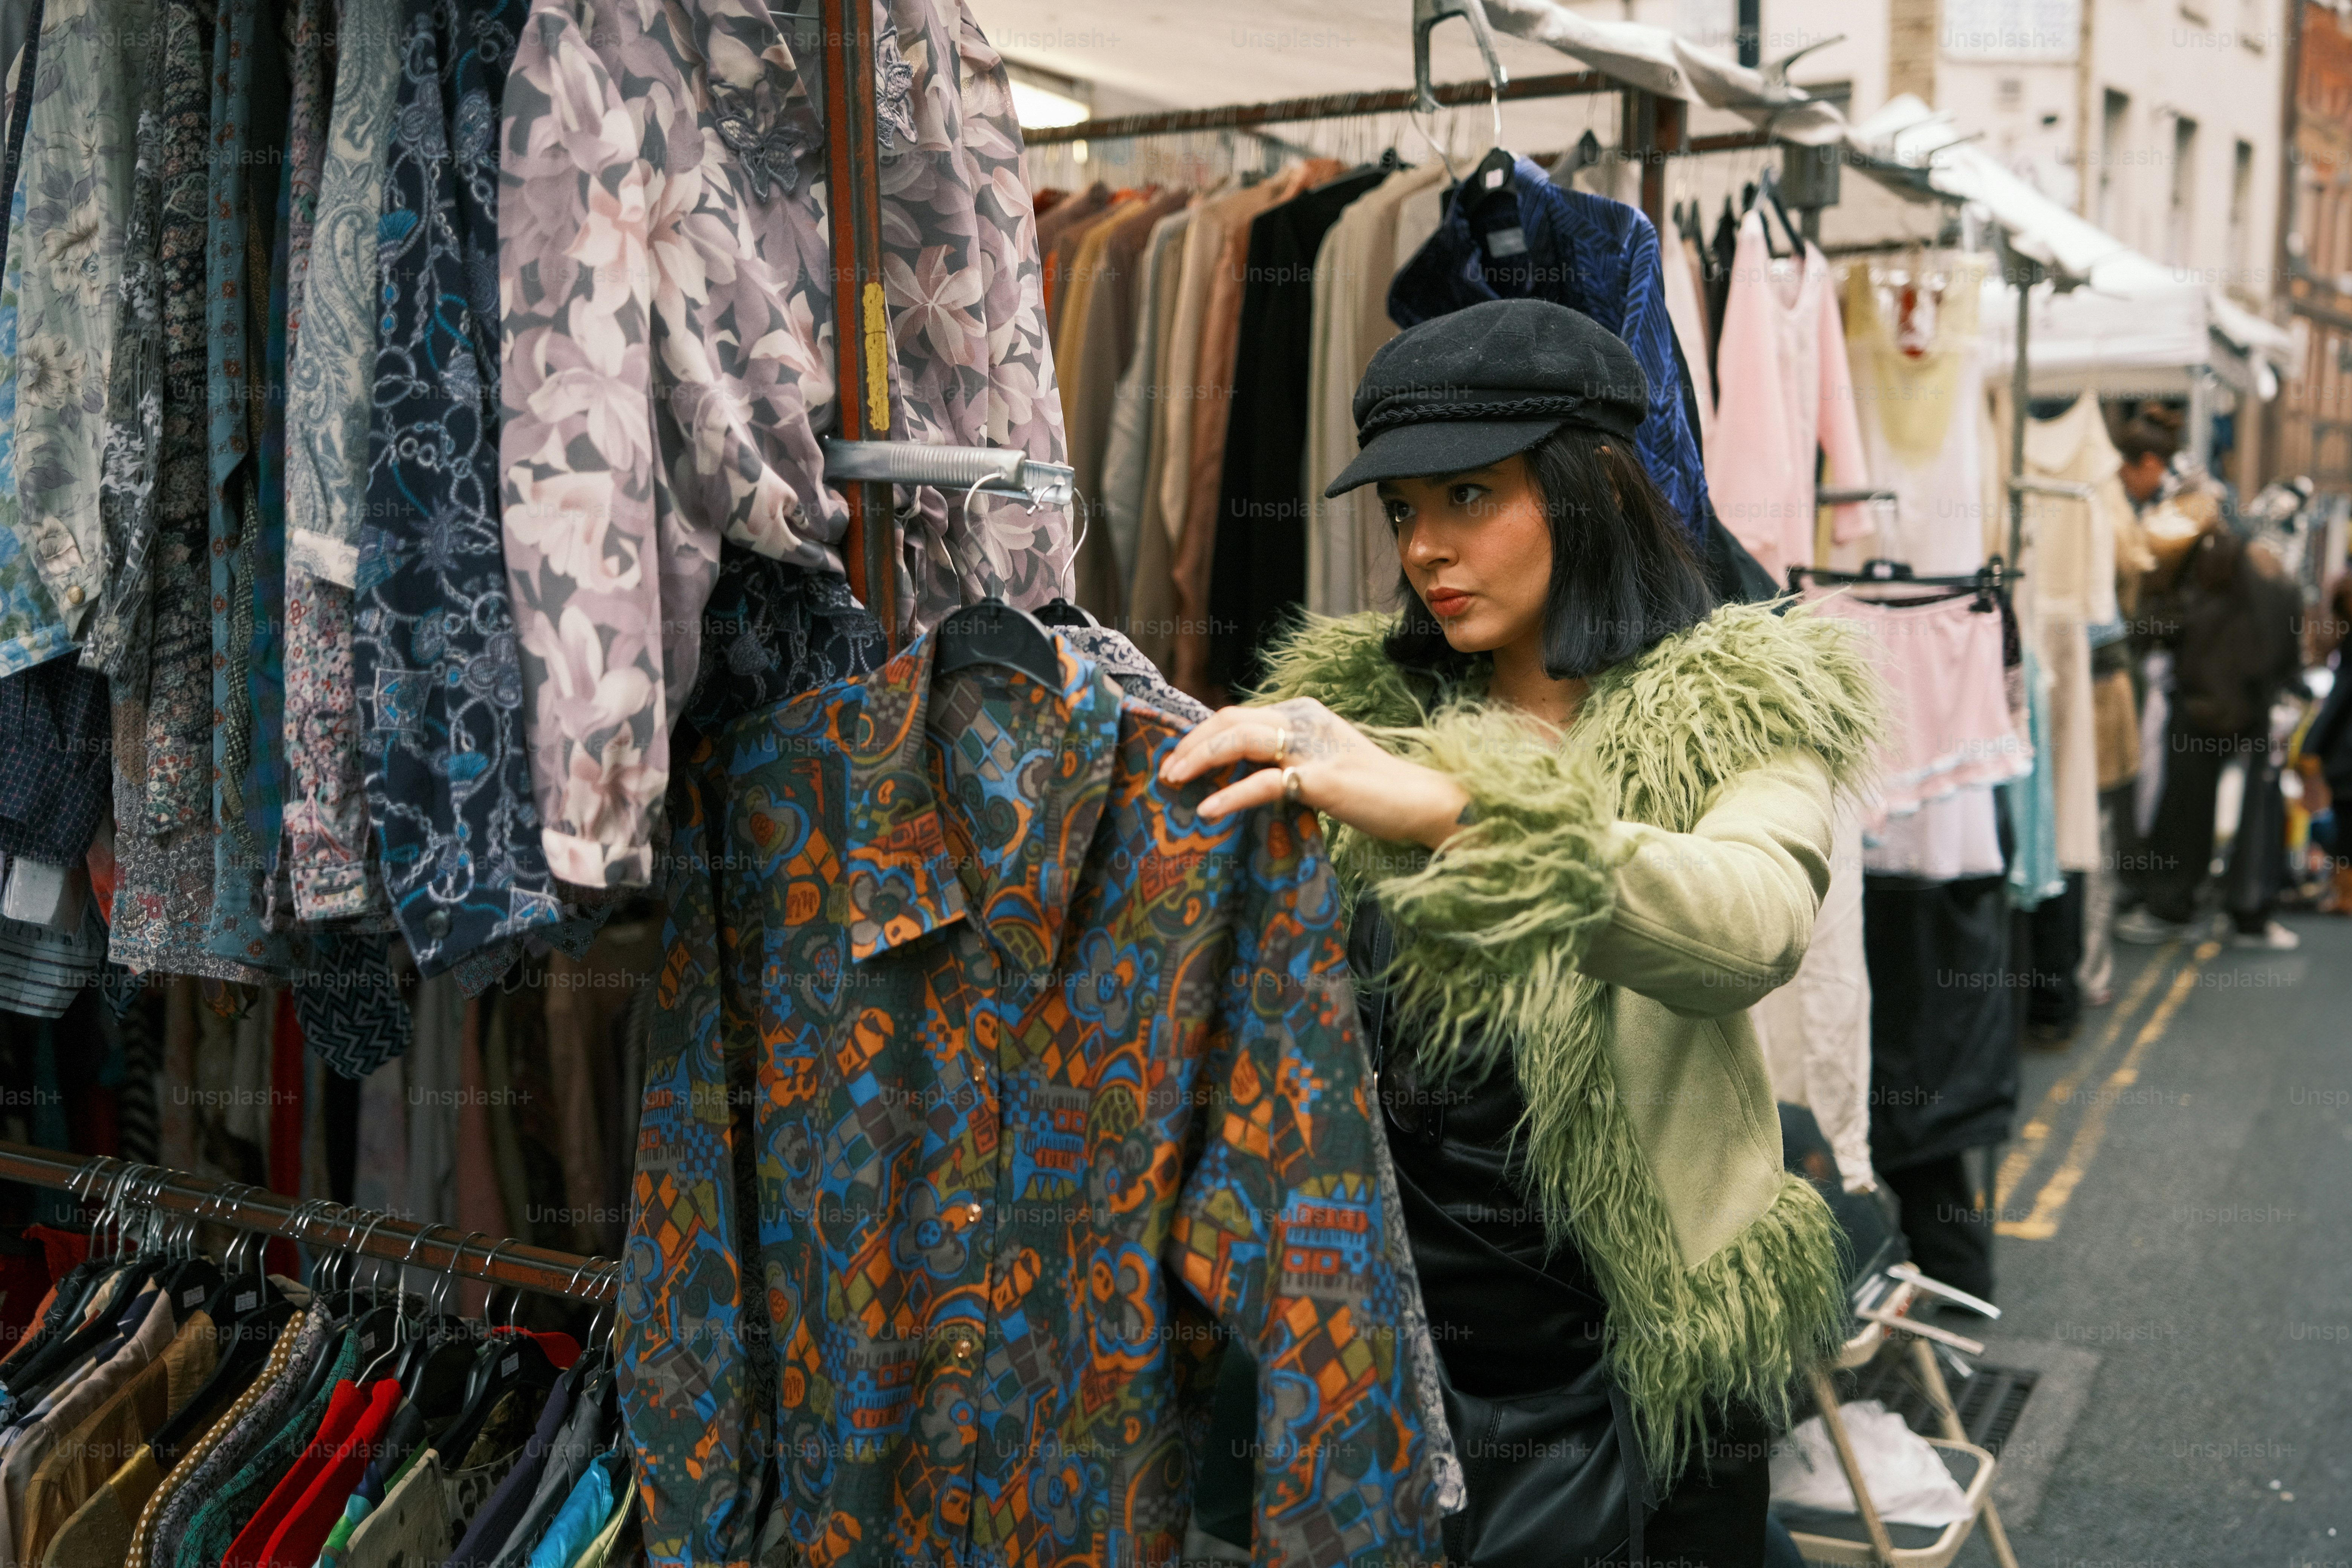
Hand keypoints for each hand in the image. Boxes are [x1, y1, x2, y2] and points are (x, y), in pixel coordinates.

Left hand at [1157, 697, 1473, 851]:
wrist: (1419, 802)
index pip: (1236, 716)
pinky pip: (1263, 783)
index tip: (1175, 758)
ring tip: (1173, 781)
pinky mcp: (1320, 778)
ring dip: (1198, 760)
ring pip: (1238, 740)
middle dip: (1190, 745)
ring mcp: (1312, 746)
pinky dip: (1229, 795)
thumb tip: (1235, 776)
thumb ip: (1283, 761)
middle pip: (1229, 721)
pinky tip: (1207, 809)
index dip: (1200, 735)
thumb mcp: (1318, 765)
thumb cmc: (1370, 791)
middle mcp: (1303, 720)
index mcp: (1301, 713)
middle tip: (1164, 770)